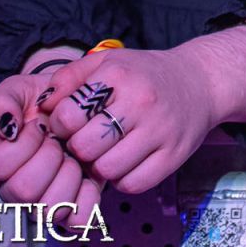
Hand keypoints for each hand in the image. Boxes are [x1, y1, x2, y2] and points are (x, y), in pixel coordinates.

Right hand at [0, 71, 101, 221]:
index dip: (25, 143)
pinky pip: (77, 222)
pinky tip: (89, 177)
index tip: (39, 127)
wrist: (79, 108)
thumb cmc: (44, 101)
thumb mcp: (18, 90)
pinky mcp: (71, 209)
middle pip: (23, 192)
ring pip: (49, 210)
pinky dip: (87, 200)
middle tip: (59, 142)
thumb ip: (2, 101)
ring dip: (69, 177)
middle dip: (50, 159)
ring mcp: (42, 201)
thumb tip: (6, 124)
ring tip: (73, 158)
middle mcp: (13, 188)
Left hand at [38, 46, 225, 194]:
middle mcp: (142, 102)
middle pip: (85, 147)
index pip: (68, 116)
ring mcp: (161, 130)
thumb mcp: (108, 63)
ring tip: (108, 152)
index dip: (62, 125)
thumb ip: (70, 77)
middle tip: (89, 141)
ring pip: (108, 169)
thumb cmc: (145, 75)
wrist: (202, 82)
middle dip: (80, 149)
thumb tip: (43, 105)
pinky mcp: (175, 155)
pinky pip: (133, 183)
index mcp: (120, 76)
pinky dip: (124, 179)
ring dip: (101, 167)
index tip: (73, 123)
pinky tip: (128, 162)